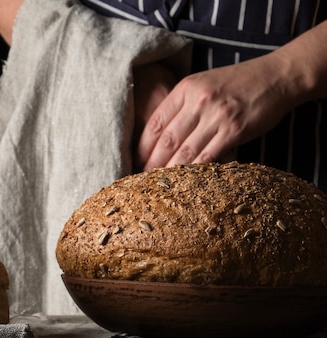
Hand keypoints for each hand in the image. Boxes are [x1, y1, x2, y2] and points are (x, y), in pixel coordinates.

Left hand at [135, 54, 297, 171]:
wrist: (278, 76)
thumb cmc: (238, 83)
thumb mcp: (203, 84)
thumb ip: (181, 106)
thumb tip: (159, 136)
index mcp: (186, 88)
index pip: (155, 123)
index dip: (142, 147)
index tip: (134, 163)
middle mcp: (198, 100)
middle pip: (167, 140)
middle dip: (151, 164)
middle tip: (140, 181)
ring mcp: (217, 115)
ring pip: (185, 151)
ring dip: (170, 171)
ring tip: (160, 185)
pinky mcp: (234, 129)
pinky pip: (209, 156)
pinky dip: (195, 171)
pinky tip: (186, 182)